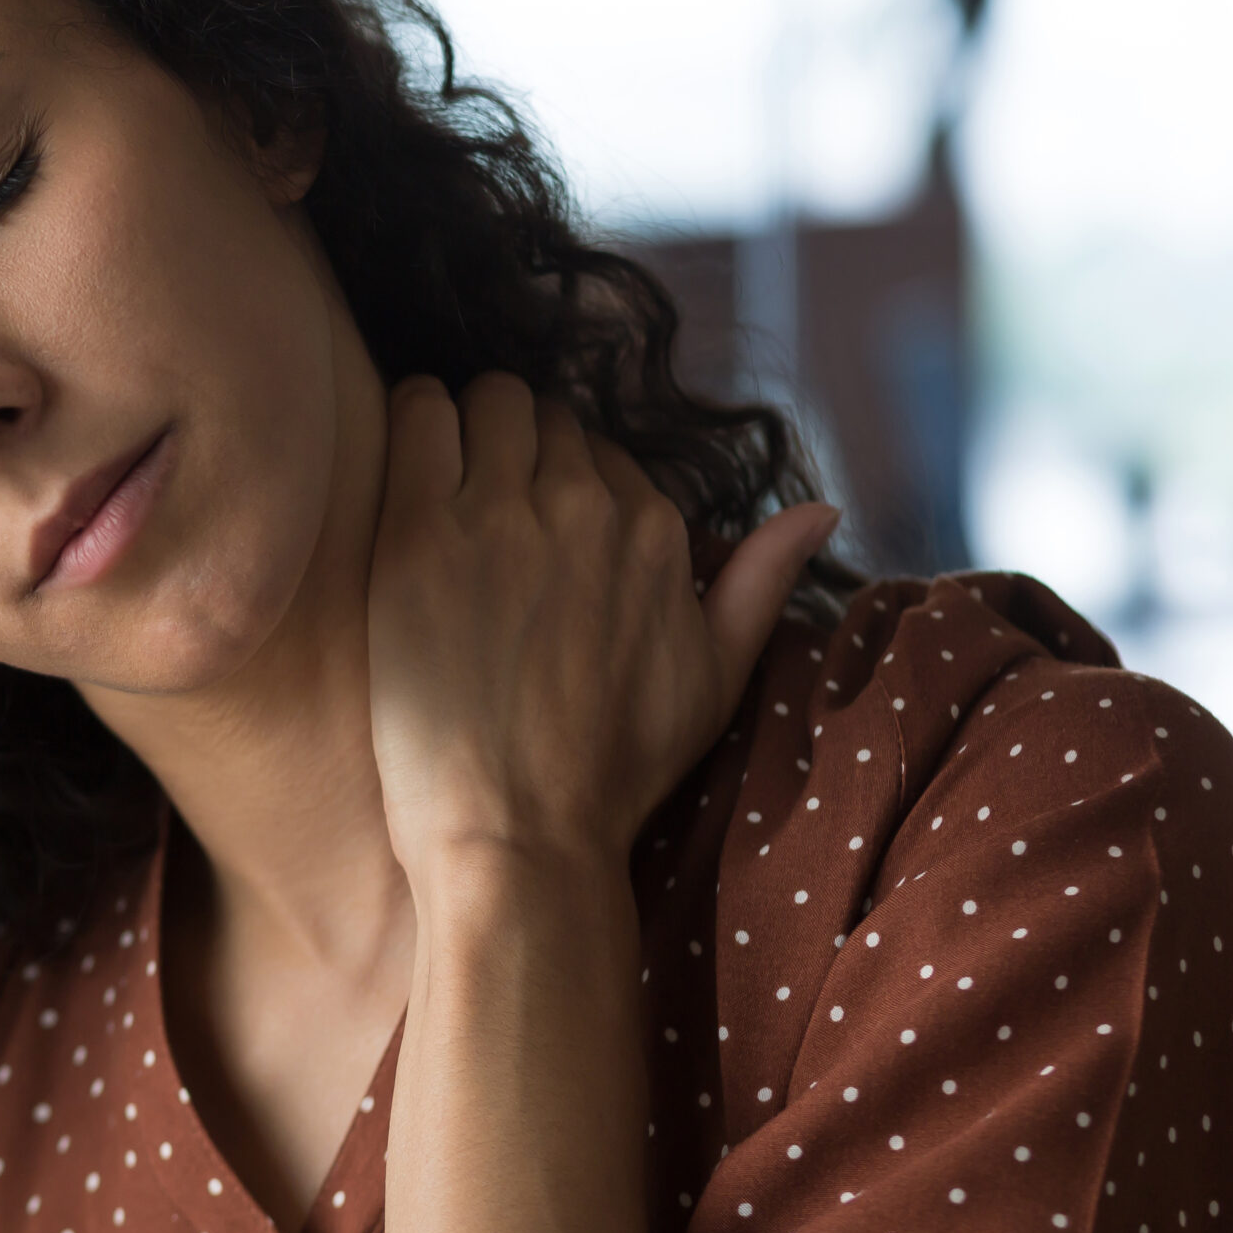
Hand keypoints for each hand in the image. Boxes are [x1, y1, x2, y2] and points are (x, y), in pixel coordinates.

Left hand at [365, 371, 837, 885]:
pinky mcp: (422, 529)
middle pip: (543, 415)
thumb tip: (823, 511)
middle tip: (480, 496)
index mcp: (654, 532)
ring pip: (487, 400)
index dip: (563, 478)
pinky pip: (419, 415)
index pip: (601, 450)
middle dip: (516, 443)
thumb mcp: (716, 677)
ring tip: (441, 475)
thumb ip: (763, 581)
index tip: (534, 518)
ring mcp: (502, 513)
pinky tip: (409, 457)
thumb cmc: (613, 768)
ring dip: (466, 423)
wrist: (519, 831)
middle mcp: (586, 506)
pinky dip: (415, 417)